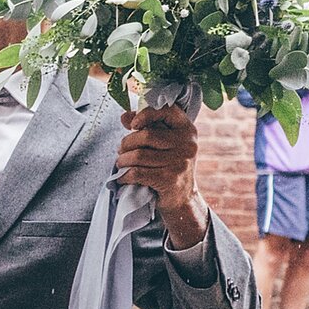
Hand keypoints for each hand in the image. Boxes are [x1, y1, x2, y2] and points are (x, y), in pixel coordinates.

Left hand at [116, 105, 207, 248]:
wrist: (182, 198)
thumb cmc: (169, 166)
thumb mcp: (164, 144)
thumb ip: (146, 127)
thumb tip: (125, 116)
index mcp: (187, 129)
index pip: (167, 110)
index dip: (146, 114)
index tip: (133, 125)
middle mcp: (187, 143)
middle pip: (146, 135)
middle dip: (126, 143)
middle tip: (121, 151)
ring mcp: (180, 162)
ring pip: (138, 155)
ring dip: (123, 161)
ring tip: (121, 164)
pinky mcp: (169, 179)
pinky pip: (137, 173)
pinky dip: (124, 175)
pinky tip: (122, 177)